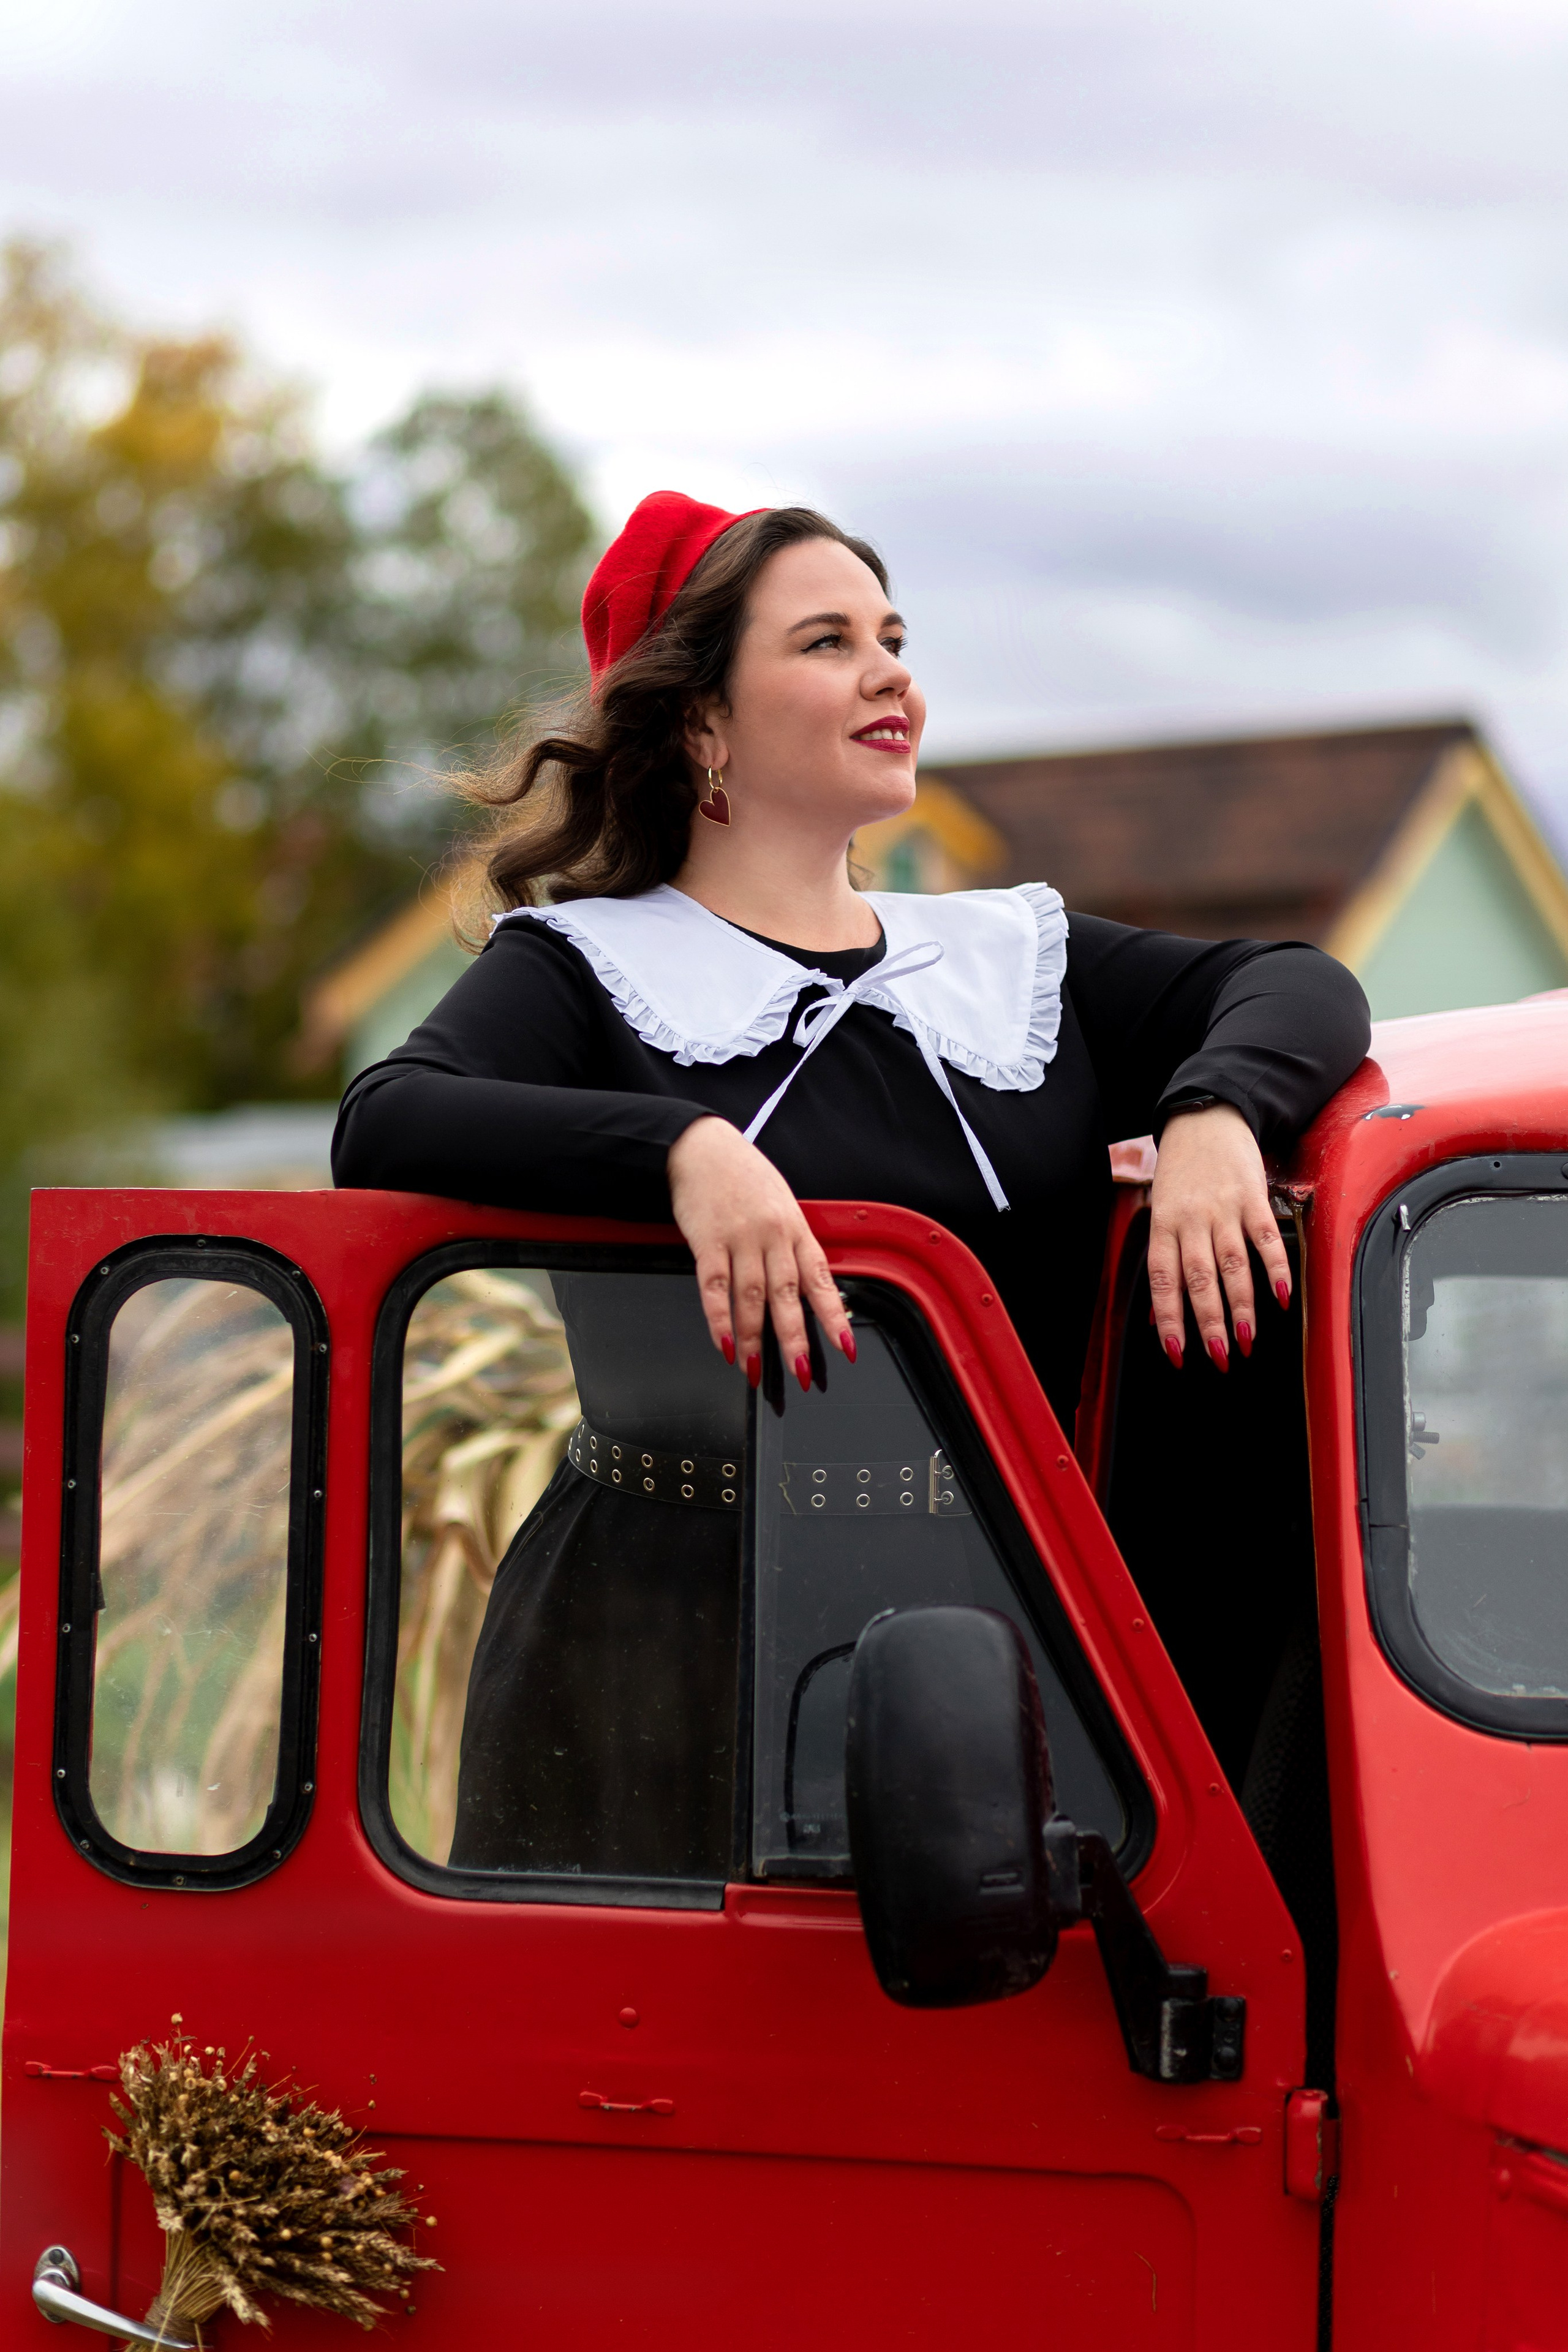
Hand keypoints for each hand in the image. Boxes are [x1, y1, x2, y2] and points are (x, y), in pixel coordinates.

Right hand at [666, 1116, 854, 1387]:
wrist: (704, 1146)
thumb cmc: (744, 1177)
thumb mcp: (781, 1205)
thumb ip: (791, 1246)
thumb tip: (805, 1288)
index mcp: (796, 1229)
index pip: (821, 1279)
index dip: (833, 1317)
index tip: (845, 1348)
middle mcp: (773, 1236)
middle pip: (787, 1295)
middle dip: (794, 1338)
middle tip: (800, 1372)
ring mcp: (740, 1238)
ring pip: (751, 1296)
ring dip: (753, 1337)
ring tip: (753, 1370)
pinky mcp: (707, 1240)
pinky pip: (715, 1286)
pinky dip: (718, 1317)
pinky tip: (723, 1342)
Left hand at [1147, 1102, 1290, 1371]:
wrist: (1206, 1118)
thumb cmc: (1182, 1172)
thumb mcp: (1161, 1211)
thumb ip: (1165, 1259)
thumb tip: (1160, 1316)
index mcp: (1163, 1225)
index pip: (1163, 1280)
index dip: (1169, 1319)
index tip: (1176, 1353)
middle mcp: (1191, 1219)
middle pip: (1200, 1278)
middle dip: (1209, 1322)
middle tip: (1220, 1356)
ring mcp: (1224, 1208)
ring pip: (1232, 1264)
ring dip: (1242, 1306)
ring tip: (1248, 1338)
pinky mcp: (1254, 1198)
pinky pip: (1266, 1239)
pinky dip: (1276, 1269)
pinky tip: (1282, 1297)